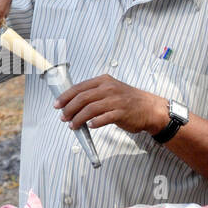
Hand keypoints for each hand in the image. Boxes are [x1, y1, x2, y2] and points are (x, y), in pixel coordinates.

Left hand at [54, 75, 169, 134]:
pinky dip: (94, 123)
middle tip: (63, 117)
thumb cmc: (128, 100)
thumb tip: (73, 102)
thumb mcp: (111, 89)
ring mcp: (115, 100)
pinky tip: (89, 126)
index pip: (79, 87)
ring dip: (78, 119)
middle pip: (82, 98)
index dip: (65, 96)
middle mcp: (108, 88)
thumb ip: (94, 93)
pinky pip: (103, 118)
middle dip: (69, 109)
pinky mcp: (121, 113)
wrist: (149, 108)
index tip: (57, 105)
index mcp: (104, 81)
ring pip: (90, 109)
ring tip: (73, 125)